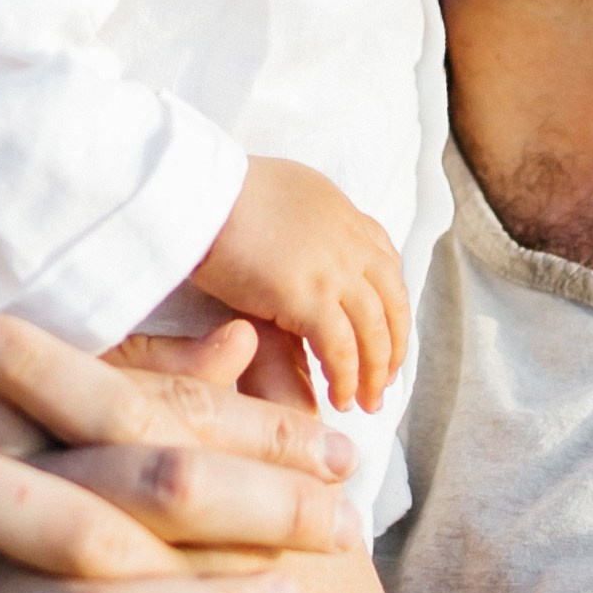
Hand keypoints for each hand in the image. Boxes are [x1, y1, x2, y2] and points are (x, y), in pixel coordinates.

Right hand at [192, 156, 410, 411]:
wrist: (199, 191)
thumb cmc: (219, 194)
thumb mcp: (280, 196)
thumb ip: (303, 224)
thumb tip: (298, 250)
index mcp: (343, 215)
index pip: (386, 264)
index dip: (391, 305)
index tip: (387, 332)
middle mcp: (349, 241)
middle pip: (391, 302)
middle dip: (393, 346)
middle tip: (385, 381)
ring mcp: (334, 269)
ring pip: (374, 331)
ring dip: (374, 372)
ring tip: (367, 401)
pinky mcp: (310, 297)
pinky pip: (341, 349)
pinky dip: (346, 377)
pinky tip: (340, 397)